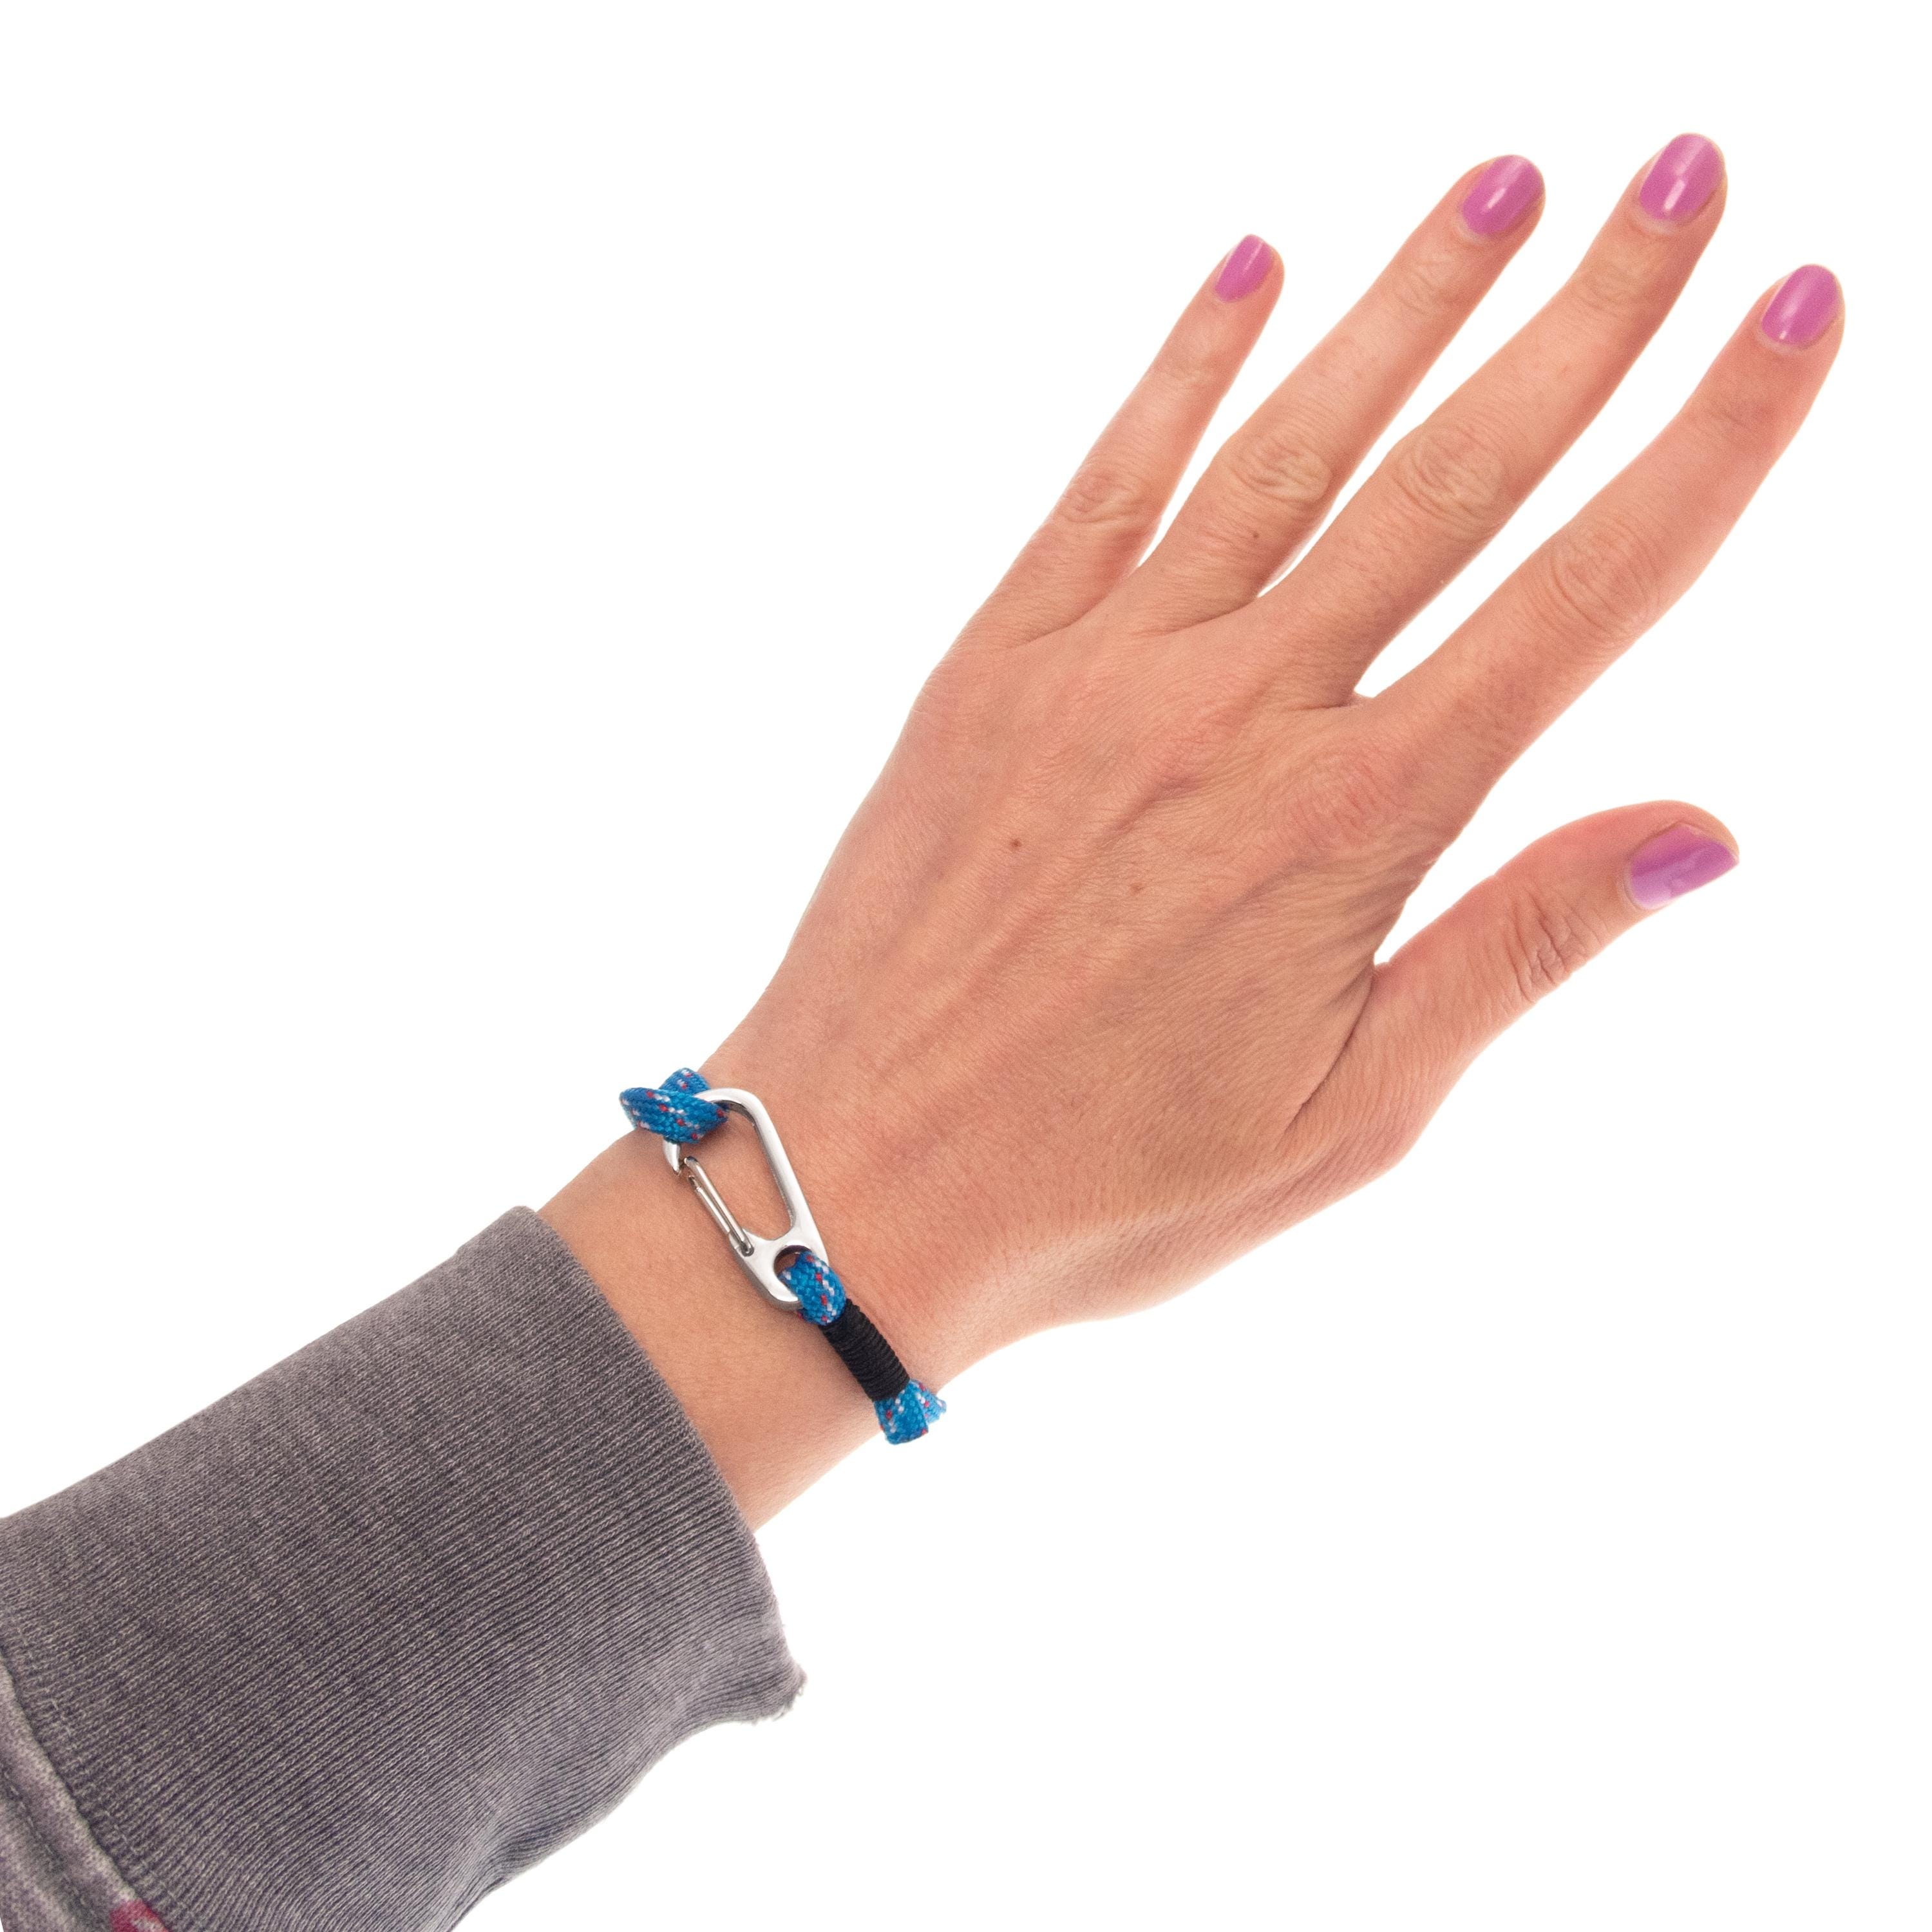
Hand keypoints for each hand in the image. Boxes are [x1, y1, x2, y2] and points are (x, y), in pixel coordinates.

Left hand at [548, 143, 1838, 1516]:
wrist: (856, 1182)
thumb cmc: (1110, 1183)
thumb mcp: (1353, 1115)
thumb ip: (1519, 947)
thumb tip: (1703, 832)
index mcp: (1351, 829)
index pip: (1578, 600)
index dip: (1707, 448)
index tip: (1795, 316)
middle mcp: (1236, 715)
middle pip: (1451, 479)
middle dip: (1587, 319)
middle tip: (1682, 178)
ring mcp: (1103, 671)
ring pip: (1288, 446)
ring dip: (1406, 303)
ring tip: (1508, 183)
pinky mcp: (992, 664)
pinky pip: (1102, 483)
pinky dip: (1181, 370)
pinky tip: (1252, 268)